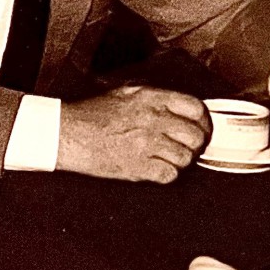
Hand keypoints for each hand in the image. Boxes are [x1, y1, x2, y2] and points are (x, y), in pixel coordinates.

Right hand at [55, 85, 207, 181]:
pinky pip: (170, 175)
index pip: (195, 108)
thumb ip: (155, 99)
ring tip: (166, 158)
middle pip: (195, 136)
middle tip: (185, 147)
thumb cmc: (90, 116)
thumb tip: (180, 108)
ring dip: (179, 161)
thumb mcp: (125, 93)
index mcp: (151, 99)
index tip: (200, 127)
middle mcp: (152, 120)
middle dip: (194, 144)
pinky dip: (166, 175)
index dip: (203, 121)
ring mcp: (146, 144)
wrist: (66, 134)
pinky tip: (155, 168)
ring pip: (185, 158)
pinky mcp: (138, 167)